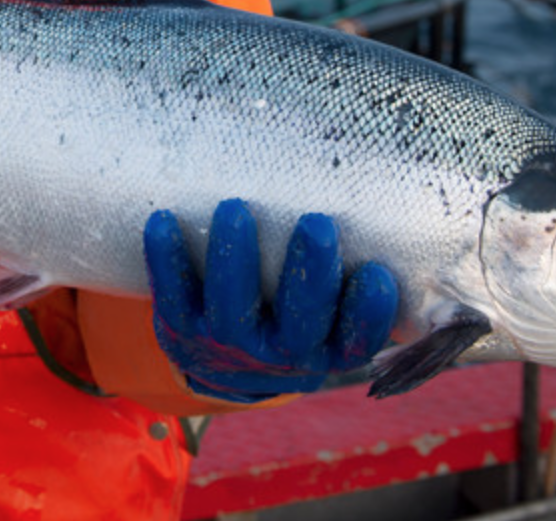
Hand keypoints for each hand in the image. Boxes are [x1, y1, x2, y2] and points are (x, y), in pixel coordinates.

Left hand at [144, 199, 396, 402]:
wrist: (226, 365)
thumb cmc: (294, 315)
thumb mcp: (330, 312)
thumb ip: (354, 273)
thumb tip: (392, 189)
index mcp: (327, 349)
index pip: (356, 341)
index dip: (369, 315)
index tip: (377, 274)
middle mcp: (282, 356)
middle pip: (299, 322)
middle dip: (309, 273)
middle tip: (317, 224)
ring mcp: (229, 346)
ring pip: (232, 309)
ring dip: (235, 258)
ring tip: (236, 209)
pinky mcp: (181, 331)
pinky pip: (172, 297)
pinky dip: (166, 259)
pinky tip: (163, 221)